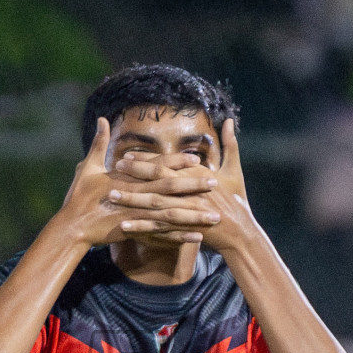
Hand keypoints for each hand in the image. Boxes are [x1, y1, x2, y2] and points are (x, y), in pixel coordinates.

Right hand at [56, 118, 223, 246]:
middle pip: (170, 189)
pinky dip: (181, 237)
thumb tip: (102, 120)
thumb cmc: (79, 198)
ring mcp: (137, 215)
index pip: (158, 167)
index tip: (198, 158)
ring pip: (171, 215)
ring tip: (215, 217)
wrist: (72, 226)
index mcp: (128, 178)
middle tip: (216, 182)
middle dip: (194, 186)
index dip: (178, 162)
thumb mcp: (88, 167)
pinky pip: (163, 236)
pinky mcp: (136, 232)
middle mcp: (136, 195)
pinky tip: (198, 238)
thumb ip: (99, 144)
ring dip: (194, 216)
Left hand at [110, 119, 251, 250]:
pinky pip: (159, 228)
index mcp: (200, 174)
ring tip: (111, 196)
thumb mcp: (235, 171)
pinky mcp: (186, 228)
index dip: (146, 159)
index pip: (168, 163)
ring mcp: (188, 210)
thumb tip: (230, 120)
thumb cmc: (237, 201)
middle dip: (135, 173)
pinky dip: (142, 226)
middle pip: (159, 179)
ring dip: (132, 199)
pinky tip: (124, 225)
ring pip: (155, 203)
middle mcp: (192, 190)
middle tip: (114, 168)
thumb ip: (229, 145)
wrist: (241, 232)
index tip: (127, 155)